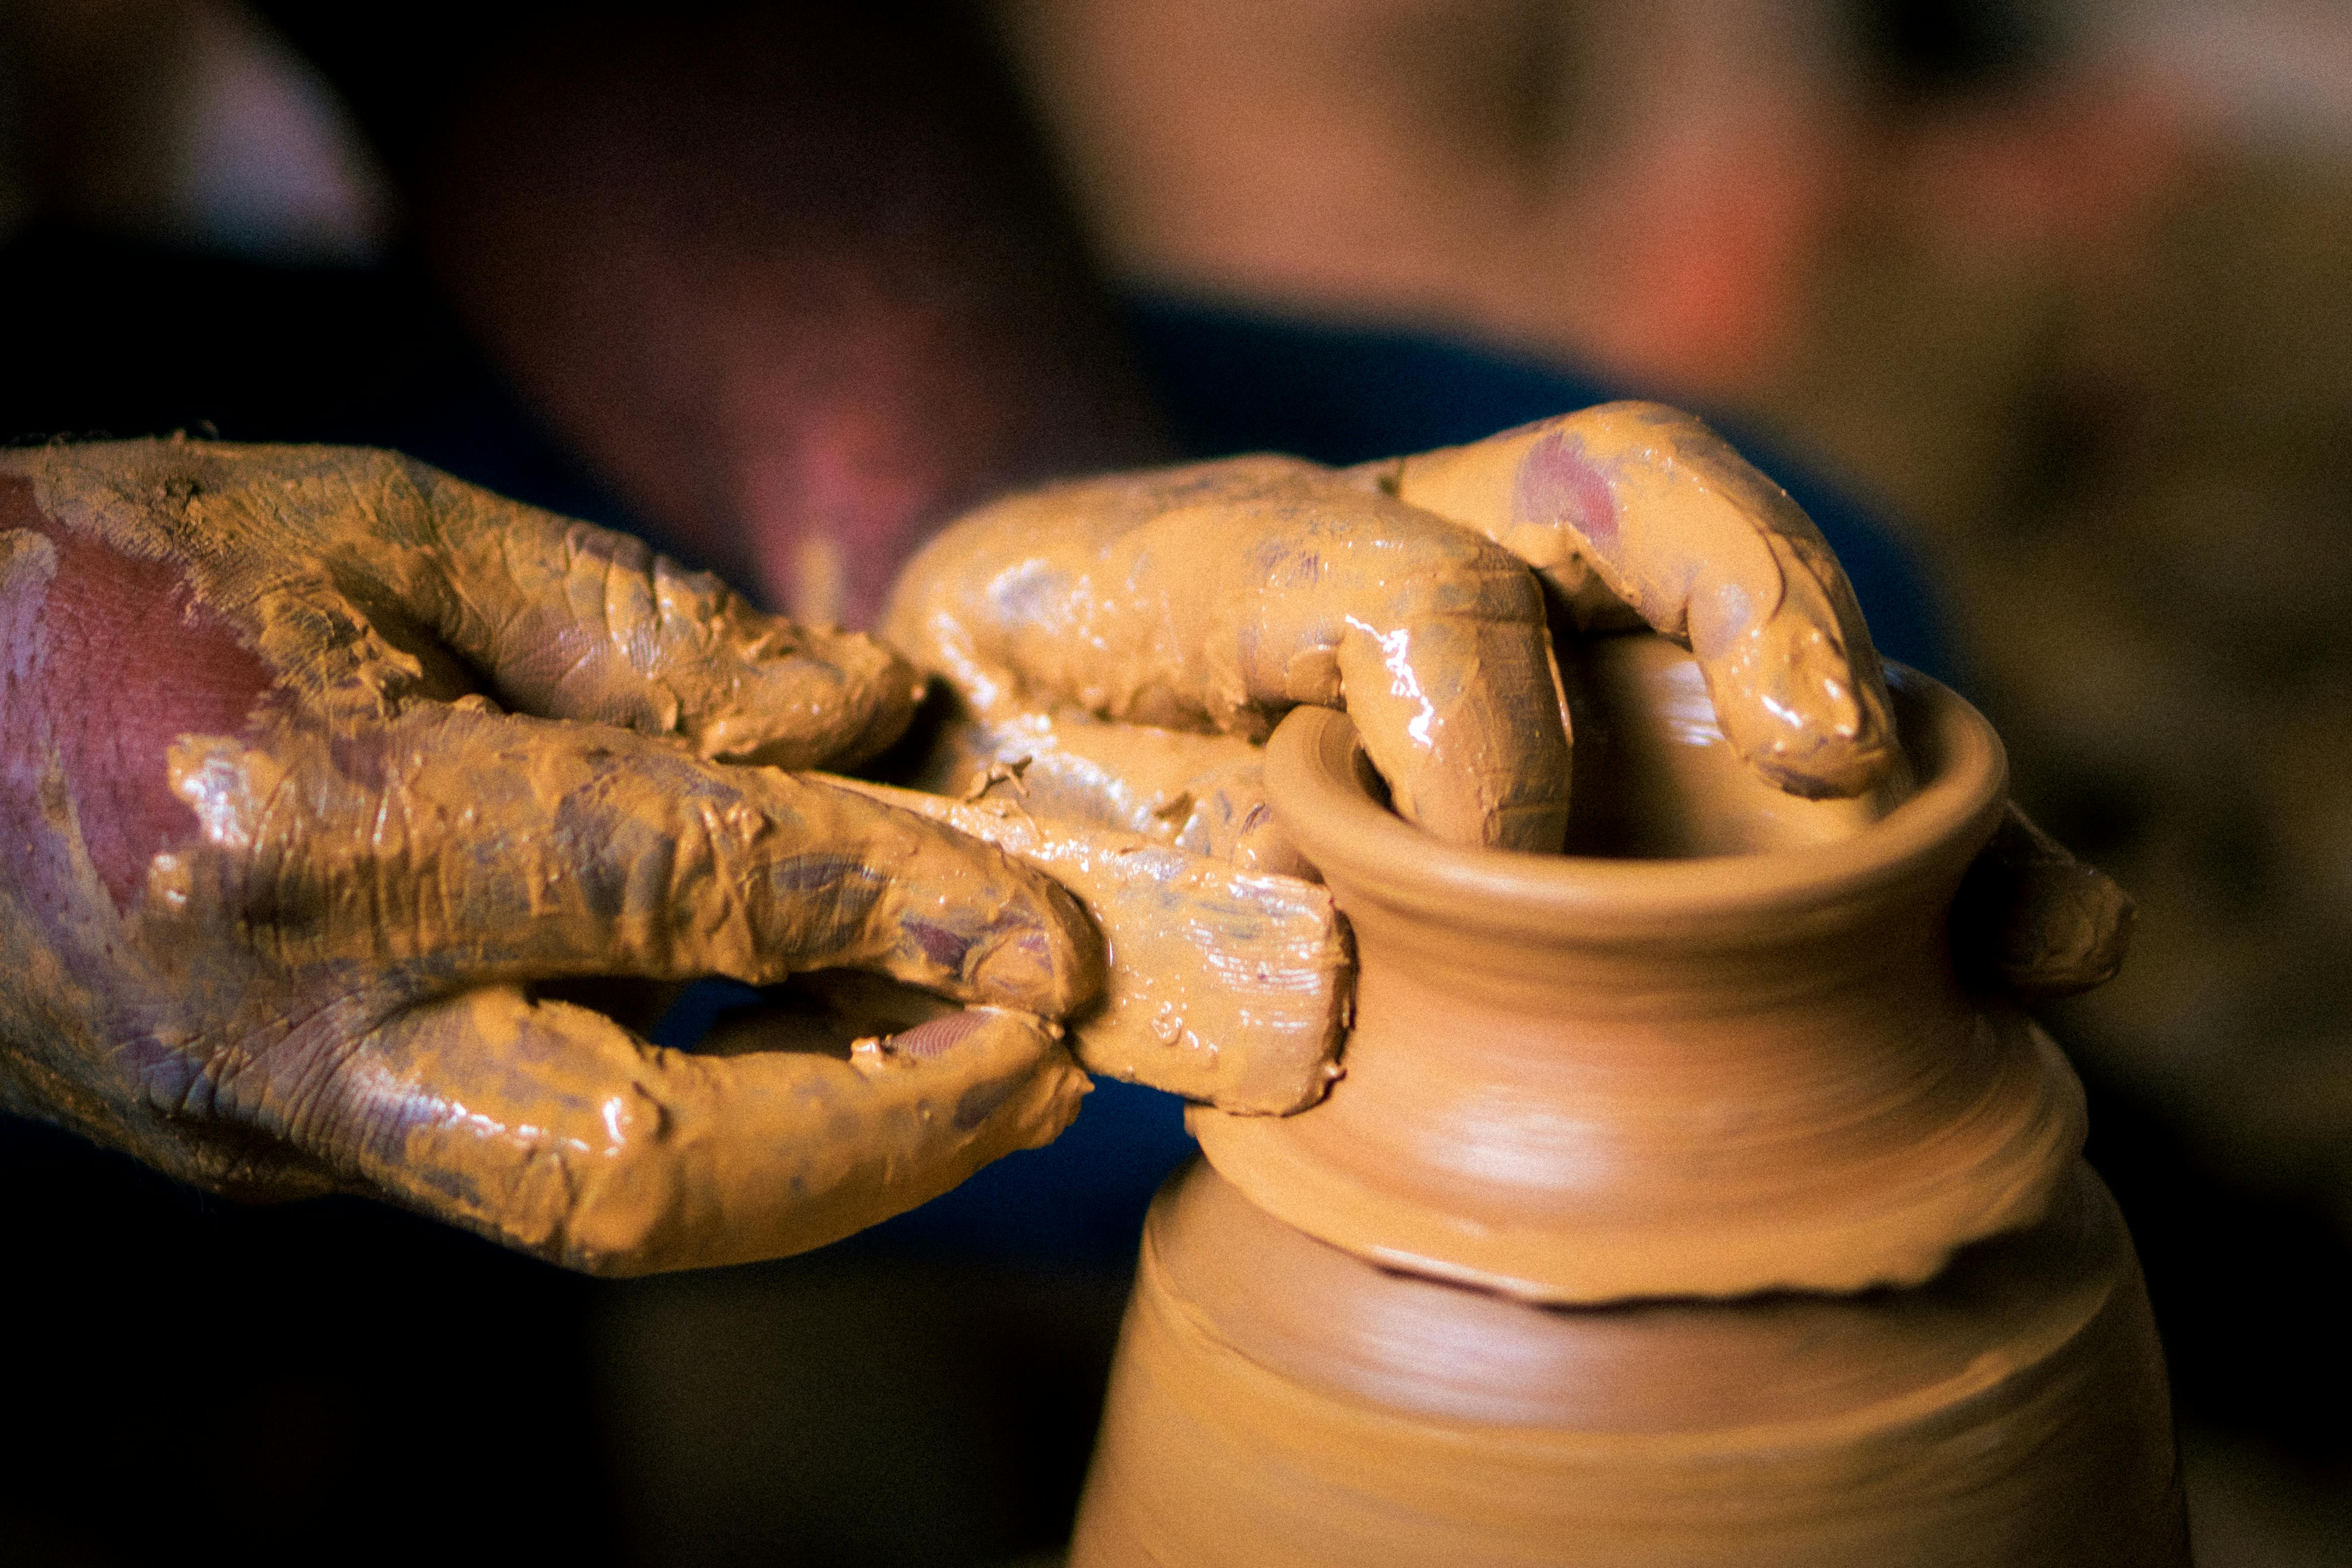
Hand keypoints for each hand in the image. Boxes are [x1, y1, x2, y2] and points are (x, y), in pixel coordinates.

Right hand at [0, 440, 1098, 1273]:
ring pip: (601, 1212)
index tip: (1044, 932)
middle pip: (642, 1173)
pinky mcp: (279, 1159)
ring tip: (988, 1069)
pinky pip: (538, 1160)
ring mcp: (270, 1128)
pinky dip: (710, 1121)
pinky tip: (820, 1044)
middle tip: (1050, 1066)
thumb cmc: (107, 567)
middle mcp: (281, 1027)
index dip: (884, 909)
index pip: (669, 895)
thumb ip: (640, 637)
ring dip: (826, 1155)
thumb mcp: (376, 527)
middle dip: (883, 1137)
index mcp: (298, 828)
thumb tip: (863, 719)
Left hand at [886, 403, 2128, 995]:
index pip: (1396, 568)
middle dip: (1770, 615)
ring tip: (2034, 926)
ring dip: (1911, 797)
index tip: (1479, 852)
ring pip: (1743, 670)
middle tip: (1842, 760)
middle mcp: (1431, 578)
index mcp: (1263, 556)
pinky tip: (2014, 975)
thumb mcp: (971, 773)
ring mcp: (1529, 682)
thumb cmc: (979, 754)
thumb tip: (1316, 1032)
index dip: (1466, 700)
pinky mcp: (1593, 816)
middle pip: (1638, 509)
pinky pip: (1763, 819)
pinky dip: (1902, 893)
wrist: (981, 755)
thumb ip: (1097, 882)